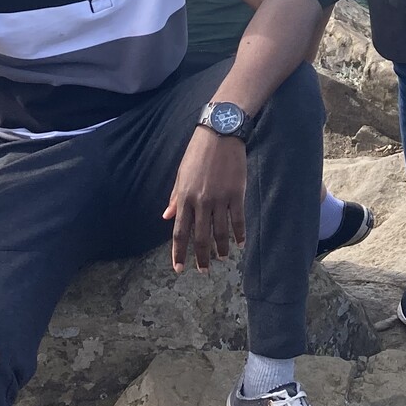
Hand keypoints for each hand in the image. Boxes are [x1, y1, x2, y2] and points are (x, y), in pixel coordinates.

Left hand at [165, 126, 247, 269]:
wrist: (220, 134)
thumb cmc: (197, 152)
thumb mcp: (181, 174)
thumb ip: (176, 197)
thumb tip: (167, 215)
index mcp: (185, 197)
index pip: (179, 231)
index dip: (178, 252)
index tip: (179, 268)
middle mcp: (201, 202)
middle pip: (200, 237)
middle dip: (201, 257)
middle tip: (203, 270)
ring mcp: (220, 199)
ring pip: (220, 232)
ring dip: (221, 248)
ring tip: (222, 258)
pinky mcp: (237, 194)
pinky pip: (238, 220)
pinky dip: (239, 234)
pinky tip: (239, 243)